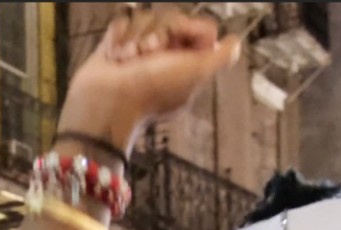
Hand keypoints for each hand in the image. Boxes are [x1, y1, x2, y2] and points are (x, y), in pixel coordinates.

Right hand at [60, 7, 240, 152]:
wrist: (106, 101)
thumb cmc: (151, 91)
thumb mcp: (196, 73)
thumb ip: (221, 57)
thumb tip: (234, 41)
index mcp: (187, 63)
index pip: (198, 27)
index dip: (188, 27)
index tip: (178, 37)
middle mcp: (166, 55)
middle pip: (172, 17)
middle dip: (159, 32)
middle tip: (149, 53)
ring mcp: (140, 50)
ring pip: (146, 18)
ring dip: (136, 38)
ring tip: (129, 59)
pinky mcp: (117, 46)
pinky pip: (123, 23)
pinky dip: (118, 38)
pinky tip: (116, 56)